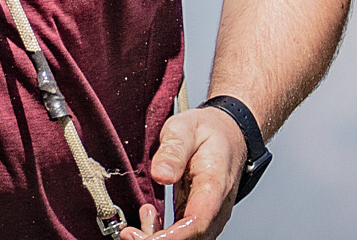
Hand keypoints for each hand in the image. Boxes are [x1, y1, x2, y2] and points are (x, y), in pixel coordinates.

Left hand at [118, 104, 247, 239]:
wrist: (228, 134)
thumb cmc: (207, 132)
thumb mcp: (185, 129)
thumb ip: (173, 150)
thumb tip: (160, 175)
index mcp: (214, 185)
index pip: (197, 222)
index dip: (172, 236)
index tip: (145, 237)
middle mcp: (216, 207)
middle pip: (192, 239)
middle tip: (129, 233)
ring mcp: (210, 215)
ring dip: (160, 239)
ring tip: (139, 219)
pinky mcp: (200, 217)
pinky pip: (184, 236)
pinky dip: (164, 234)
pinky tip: (150, 217)